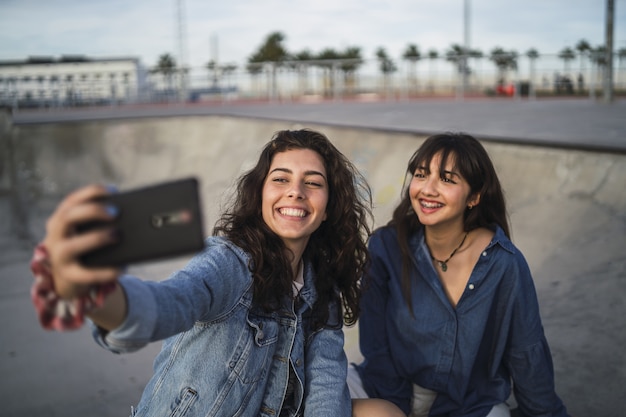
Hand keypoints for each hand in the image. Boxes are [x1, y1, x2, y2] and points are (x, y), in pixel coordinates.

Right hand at [43, 184, 121, 298]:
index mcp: (61, 219)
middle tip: (116, 212)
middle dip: (92, 211)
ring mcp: (59, 256)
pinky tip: (121, 268)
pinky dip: (104, 271)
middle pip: (68, 217)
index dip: (91, 193)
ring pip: (71, 246)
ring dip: (96, 238)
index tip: (113, 191)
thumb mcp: (87, 231)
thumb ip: (101, 222)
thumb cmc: (86, 247)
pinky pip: (85, 274)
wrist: (69, 278)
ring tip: (117, 236)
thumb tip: (133, 216)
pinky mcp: (68, 276)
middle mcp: (56, 235)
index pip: (72, 200)